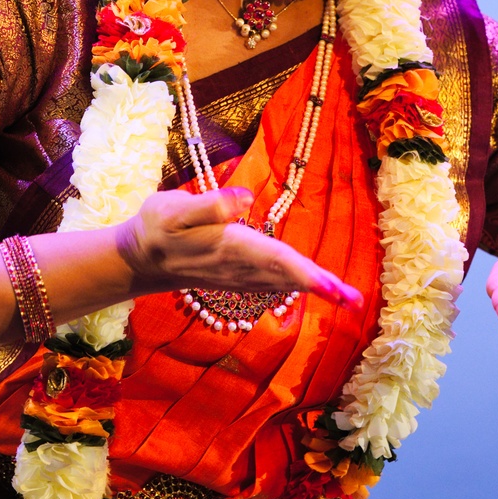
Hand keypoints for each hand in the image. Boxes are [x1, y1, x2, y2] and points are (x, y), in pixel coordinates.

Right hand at [115, 187, 361, 308]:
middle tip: (355, 300)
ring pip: (286, 282)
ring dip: (318, 289)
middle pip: (288, 276)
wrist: (142, 256)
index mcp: (230, 245)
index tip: (331, 284)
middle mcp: (240, 265)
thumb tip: (246, 198)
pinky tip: (321, 288)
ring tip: (350, 298)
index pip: (274, 259)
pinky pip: (277, 282)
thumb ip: (210, 204)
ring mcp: (241, 275)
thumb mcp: (174, 208)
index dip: (304, 272)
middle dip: (321, 287)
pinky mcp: (241, 276)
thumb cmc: (158, 225)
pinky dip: (301, 286)